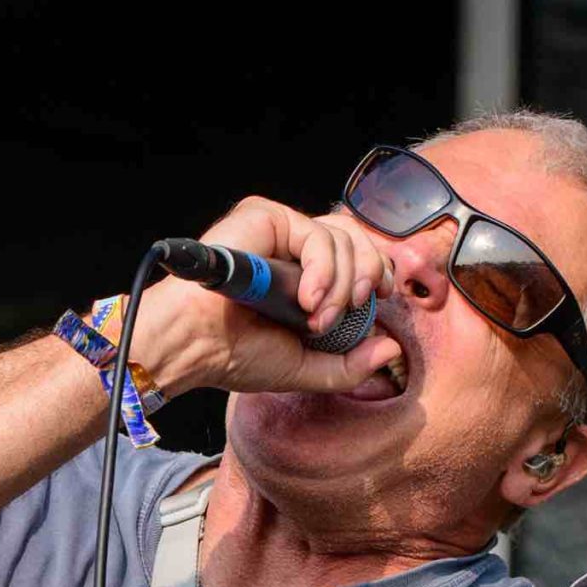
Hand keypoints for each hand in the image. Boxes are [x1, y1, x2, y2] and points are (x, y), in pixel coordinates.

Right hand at [134, 195, 403, 398]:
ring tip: (318, 319)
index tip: (380, 296)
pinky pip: (316, 234)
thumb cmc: (236, 356)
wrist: (195, 344)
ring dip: (340, 283)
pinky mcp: (266, 217)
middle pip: (357, 238)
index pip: (357, 254)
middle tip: (349, 311)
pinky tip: (308, 299)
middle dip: (367, 275)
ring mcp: (280, 230)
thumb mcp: (305, 369)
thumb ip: (349, 366)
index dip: (377, 269)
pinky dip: (322, 269)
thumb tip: (391, 346)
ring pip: (342, 237)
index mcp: (304, 274)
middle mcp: (293, 247)